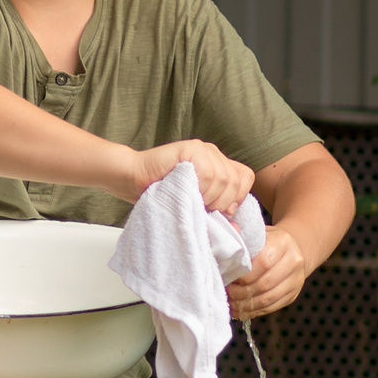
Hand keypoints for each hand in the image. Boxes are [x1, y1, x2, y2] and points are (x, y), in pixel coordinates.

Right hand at [118, 139, 253, 213]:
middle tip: (202, 207)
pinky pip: (208, 173)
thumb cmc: (161, 194)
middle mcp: (213, 154)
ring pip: (223, 179)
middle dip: (222, 201)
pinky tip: (186, 190)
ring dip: (209, 196)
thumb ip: (216, 214)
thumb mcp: (195, 206)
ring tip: (191, 199)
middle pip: (235, 181)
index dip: (237, 196)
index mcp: (218, 164)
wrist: (132, 180)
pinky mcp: (191, 148)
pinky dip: (200, 187)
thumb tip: (237, 229)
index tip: (222, 210)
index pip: (245, 177)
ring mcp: (203, 149)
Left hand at [228, 225, 306, 319]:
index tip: (229, 277)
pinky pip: (272, 307)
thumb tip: (226, 242)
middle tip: (227, 293)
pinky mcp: (293, 294)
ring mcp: (296, 280)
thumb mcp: (257, 234)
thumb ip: (242, 238)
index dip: (244, 274)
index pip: (263, 262)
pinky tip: (240, 310)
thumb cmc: (266, 241)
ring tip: (231, 304)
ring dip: (246, 304)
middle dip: (242, 292)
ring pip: (268, 298)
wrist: (292, 248)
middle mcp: (294, 261)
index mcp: (283, 242)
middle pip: (265, 283)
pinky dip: (254, 311)